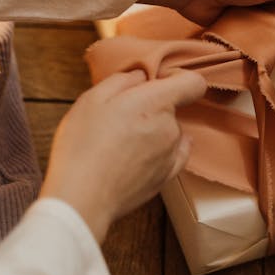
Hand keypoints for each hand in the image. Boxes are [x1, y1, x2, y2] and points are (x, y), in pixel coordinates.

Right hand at [40, 69, 205, 242]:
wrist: (81, 197)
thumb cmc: (82, 146)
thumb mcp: (93, 98)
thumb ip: (123, 80)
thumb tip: (140, 77)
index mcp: (155, 103)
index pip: (193, 83)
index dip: (179, 79)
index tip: (159, 83)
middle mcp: (170, 128)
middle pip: (173, 108)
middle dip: (151, 107)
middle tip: (120, 117)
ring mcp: (171, 154)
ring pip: (169, 132)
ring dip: (153, 132)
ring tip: (119, 143)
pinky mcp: (166, 177)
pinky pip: (173, 155)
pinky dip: (159, 152)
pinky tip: (136, 156)